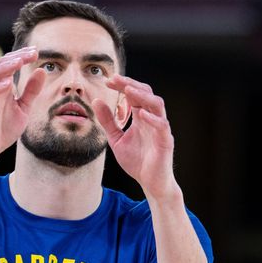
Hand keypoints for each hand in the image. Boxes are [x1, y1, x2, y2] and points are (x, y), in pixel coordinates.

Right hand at [0, 46, 45, 198]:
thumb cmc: (3, 129)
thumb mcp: (23, 108)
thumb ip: (31, 91)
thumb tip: (42, 70)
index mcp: (2, 87)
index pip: (10, 64)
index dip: (22, 55)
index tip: (36, 51)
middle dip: (16, 57)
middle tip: (31, 53)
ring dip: (5, 67)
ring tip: (19, 62)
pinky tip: (8, 84)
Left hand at [93, 75, 178, 198]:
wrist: (150, 183)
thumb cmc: (136, 161)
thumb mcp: (116, 139)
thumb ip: (108, 121)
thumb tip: (96, 100)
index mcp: (141, 117)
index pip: (134, 94)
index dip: (123, 85)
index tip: (108, 80)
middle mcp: (152, 119)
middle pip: (146, 93)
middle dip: (131, 84)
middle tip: (115, 79)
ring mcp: (160, 129)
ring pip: (157, 104)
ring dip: (143, 95)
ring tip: (128, 90)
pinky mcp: (165, 141)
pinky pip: (162, 126)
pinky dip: (153, 118)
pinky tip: (140, 113)